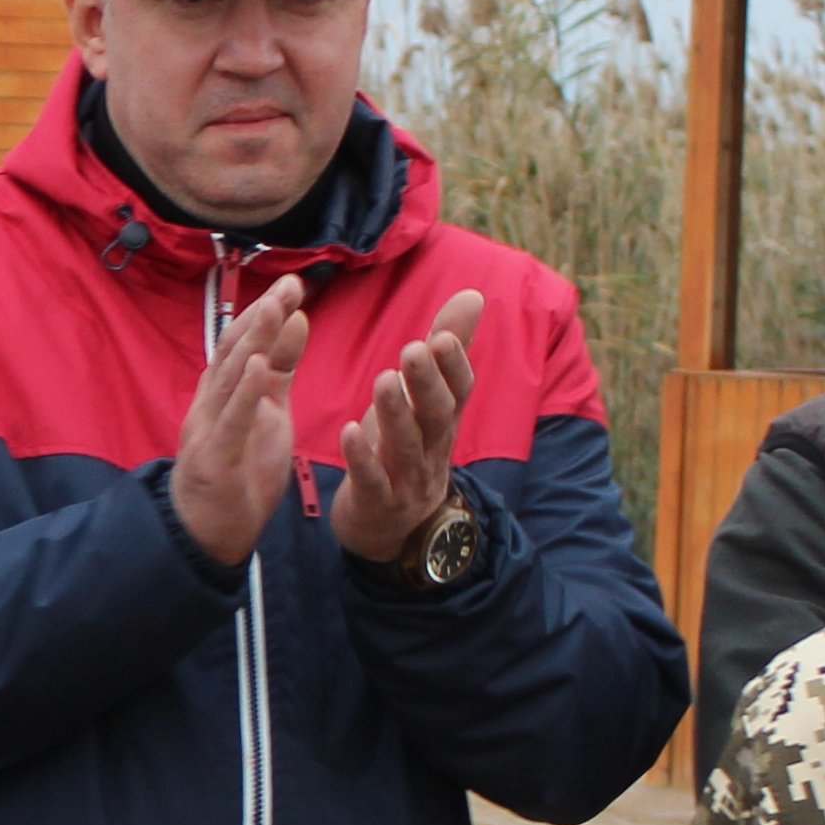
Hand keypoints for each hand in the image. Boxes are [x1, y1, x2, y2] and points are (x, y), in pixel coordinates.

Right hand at [166, 272, 313, 568]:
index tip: (292, 282)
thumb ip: (280, 368)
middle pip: (235, 351)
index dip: (266, 311)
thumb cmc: (239, 470)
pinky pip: (231, 422)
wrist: (209, 533)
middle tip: (288, 285)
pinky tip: (260, 367)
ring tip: (274, 309)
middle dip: (262, 316)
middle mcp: (212, 403)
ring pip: (230, 378)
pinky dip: (245, 393)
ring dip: (253, 342)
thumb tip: (296, 319)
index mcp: (226, 391)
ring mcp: (209, 429)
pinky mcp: (215, 459)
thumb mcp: (270, 411)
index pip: (244, 342)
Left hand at [332, 293, 483, 568]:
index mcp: (443, 422)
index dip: (454, 367)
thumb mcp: (427, 401)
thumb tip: (473, 295)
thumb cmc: (406, 448)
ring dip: (396, 413)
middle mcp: (432, 450)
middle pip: (437, 416)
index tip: (443, 337)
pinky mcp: (377, 502)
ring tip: (383, 380)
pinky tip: (350, 431)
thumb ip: (447, 349)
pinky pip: (372, 480)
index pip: (459, 392)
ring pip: (405, 446)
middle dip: (428, 383)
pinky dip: (363, 457)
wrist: (393, 530)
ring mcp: (407, 480)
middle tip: (413, 350)